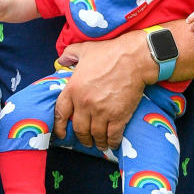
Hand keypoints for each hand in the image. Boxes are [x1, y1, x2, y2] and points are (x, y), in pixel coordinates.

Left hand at [52, 37, 148, 151]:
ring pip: (96, 135)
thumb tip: (60, 61)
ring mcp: (102, 111)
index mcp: (74, 88)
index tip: (61, 133)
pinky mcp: (118, 116)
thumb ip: (69, 55)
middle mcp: (85, 103)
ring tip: (99, 144)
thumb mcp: (84, 49)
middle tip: (86, 141)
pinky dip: (112, 142)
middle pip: (79, 129)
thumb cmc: (109, 52)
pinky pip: (112, 135)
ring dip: (97, 142)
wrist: (134, 59)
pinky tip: (112, 144)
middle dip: (82, 138)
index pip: (60, 113)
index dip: (59, 126)